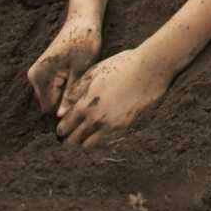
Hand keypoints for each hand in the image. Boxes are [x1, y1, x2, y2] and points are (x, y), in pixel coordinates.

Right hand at [28, 16, 101, 113]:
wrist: (83, 21)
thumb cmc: (84, 41)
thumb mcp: (81, 69)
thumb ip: (70, 94)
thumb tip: (61, 116)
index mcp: (41, 76)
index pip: (49, 107)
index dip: (66, 109)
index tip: (83, 101)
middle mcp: (35, 76)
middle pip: (51, 103)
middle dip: (67, 101)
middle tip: (86, 88)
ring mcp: (39, 74)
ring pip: (54, 96)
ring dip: (68, 94)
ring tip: (84, 81)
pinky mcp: (46, 72)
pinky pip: (55, 88)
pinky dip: (68, 87)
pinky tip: (80, 77)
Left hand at [55, 46, 171, 146]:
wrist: (150, 68)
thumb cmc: (121, 65)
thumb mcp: (94, 72)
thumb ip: (75, 92)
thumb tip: (61, 111)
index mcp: (85, 104)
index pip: (64, 127)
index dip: (61, 129)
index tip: (62, 128)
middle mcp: (96, 118)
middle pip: (74, 141)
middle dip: (69, 140)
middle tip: (70, 136)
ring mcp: (111, 124)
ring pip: (89, 145)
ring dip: (84, 142)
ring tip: (85, 135)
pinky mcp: (125, 126)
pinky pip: (106, 140)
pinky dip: (100, 139)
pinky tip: (102, 129)